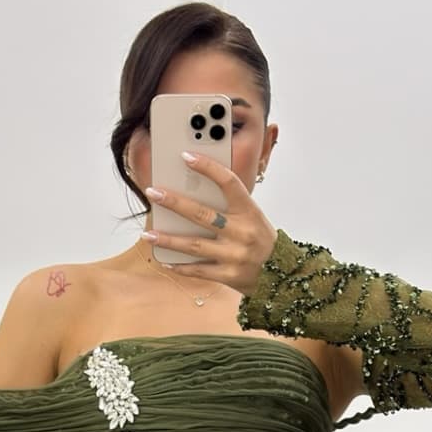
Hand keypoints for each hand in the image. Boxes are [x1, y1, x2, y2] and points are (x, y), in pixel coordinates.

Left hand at [142, 149, 275, 295]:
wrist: (283, 276)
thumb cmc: (261, 240)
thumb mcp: (253, 217)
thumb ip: (228, 207)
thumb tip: (191, 194)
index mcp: (249, 211)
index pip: (228, 182)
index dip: (207, 167)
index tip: (186, 156)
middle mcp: (242, 231)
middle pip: (202, 214)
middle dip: (174, 202)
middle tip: (153, 192)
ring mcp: (235, 255)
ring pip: (194, 245)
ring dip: (168, 239)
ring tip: (148, 233)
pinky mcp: (229, 275)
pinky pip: (199, 270)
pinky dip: (180, 266)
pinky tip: (164, 260)